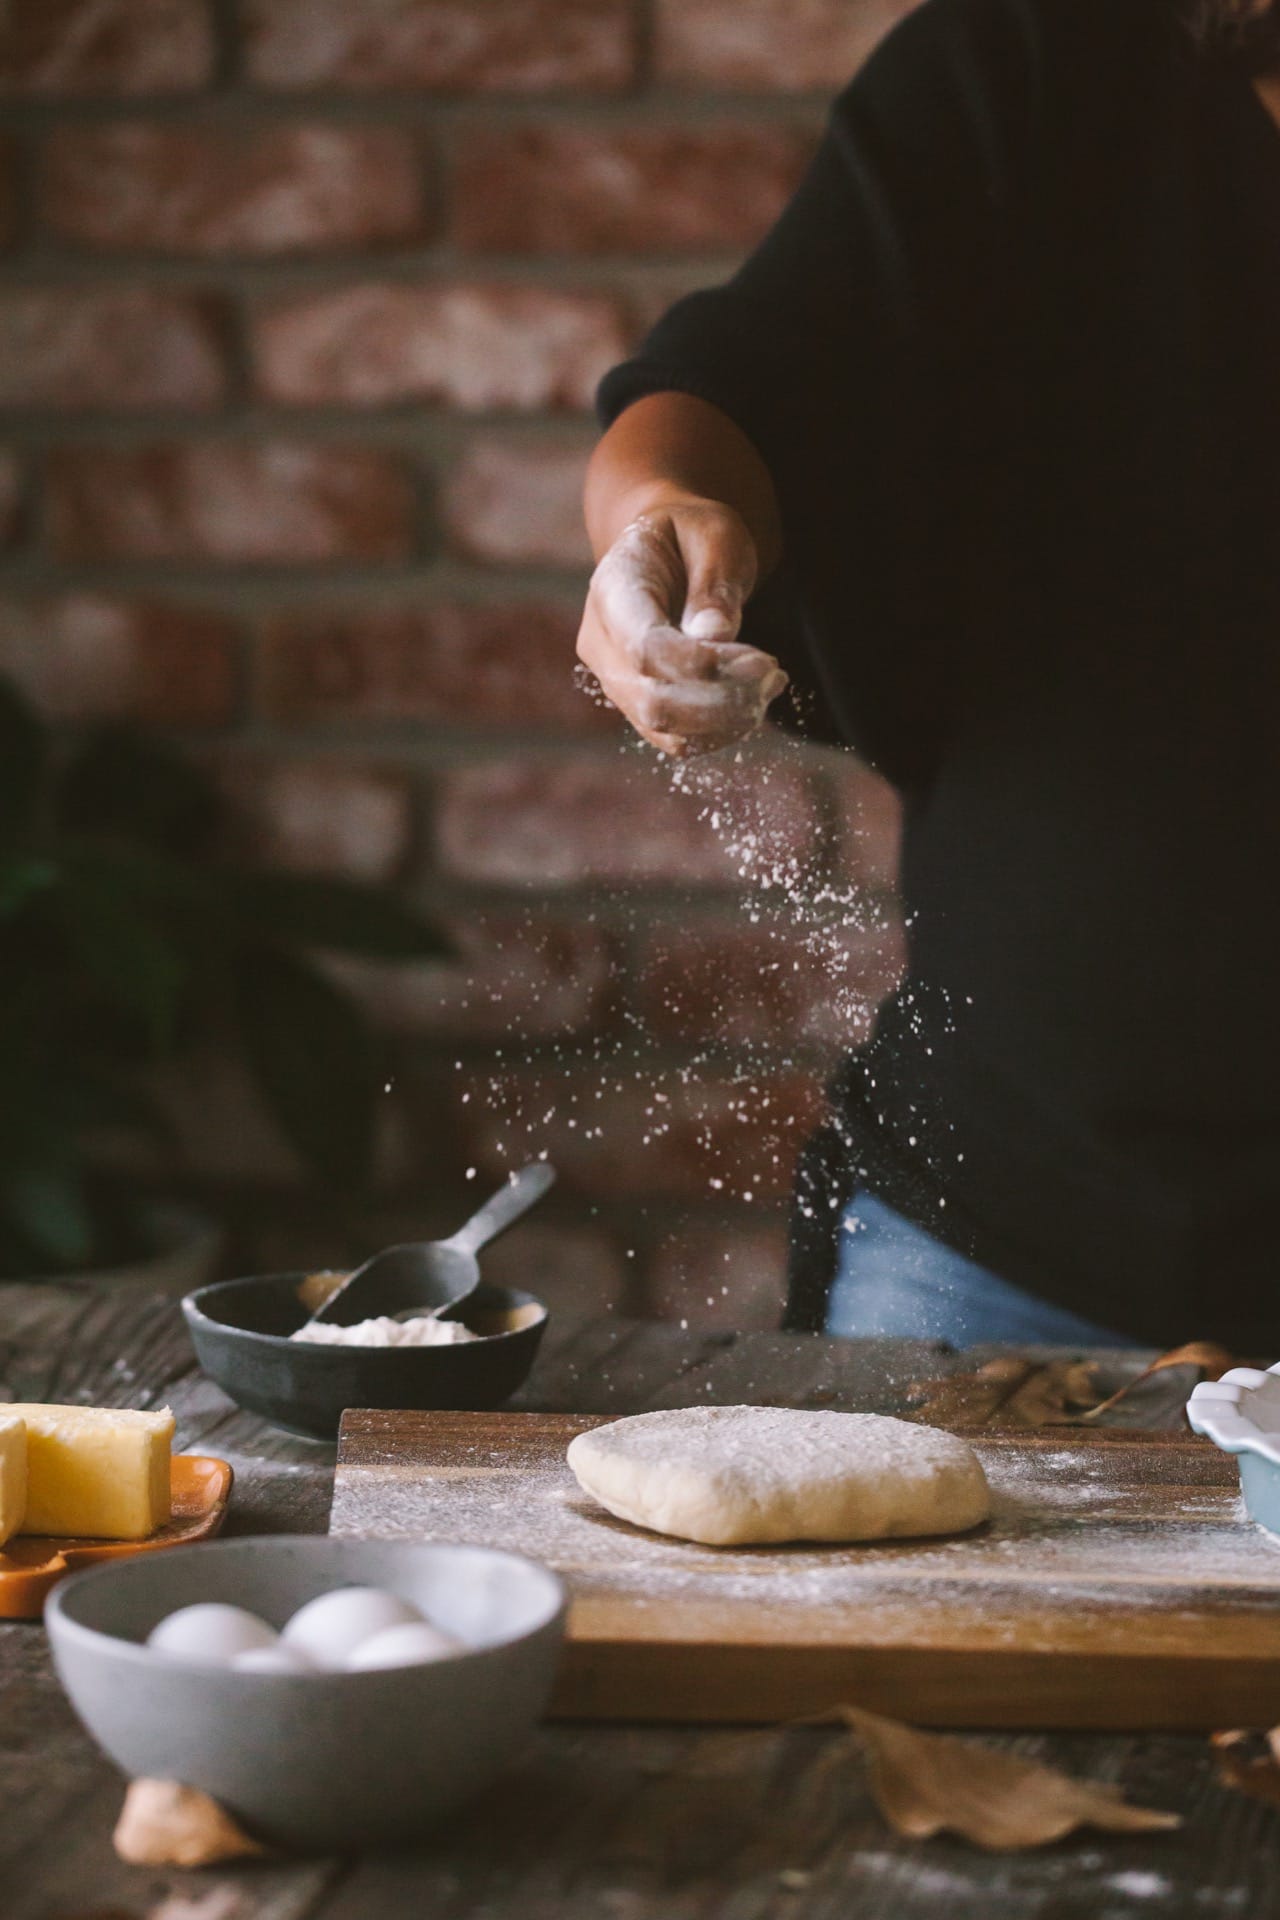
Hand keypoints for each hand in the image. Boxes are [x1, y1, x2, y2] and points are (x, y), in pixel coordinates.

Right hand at [576, 499, 788, 755]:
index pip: (646, 647)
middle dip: (723, 701)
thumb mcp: (713, 536)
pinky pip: (676, 741)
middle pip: (652, 701)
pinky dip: (720, 732)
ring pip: (664, 730)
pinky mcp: (639, 706)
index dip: (704, 666)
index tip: (764, 661)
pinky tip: (752, 702)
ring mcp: (616, 681)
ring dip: (727, 721)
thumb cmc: (691, 536)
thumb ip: (713, 584)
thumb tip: (715, 637)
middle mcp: (602, 643)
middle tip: (774, 675)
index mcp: (611, 589)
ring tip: (770, 684)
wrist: (668, 553)